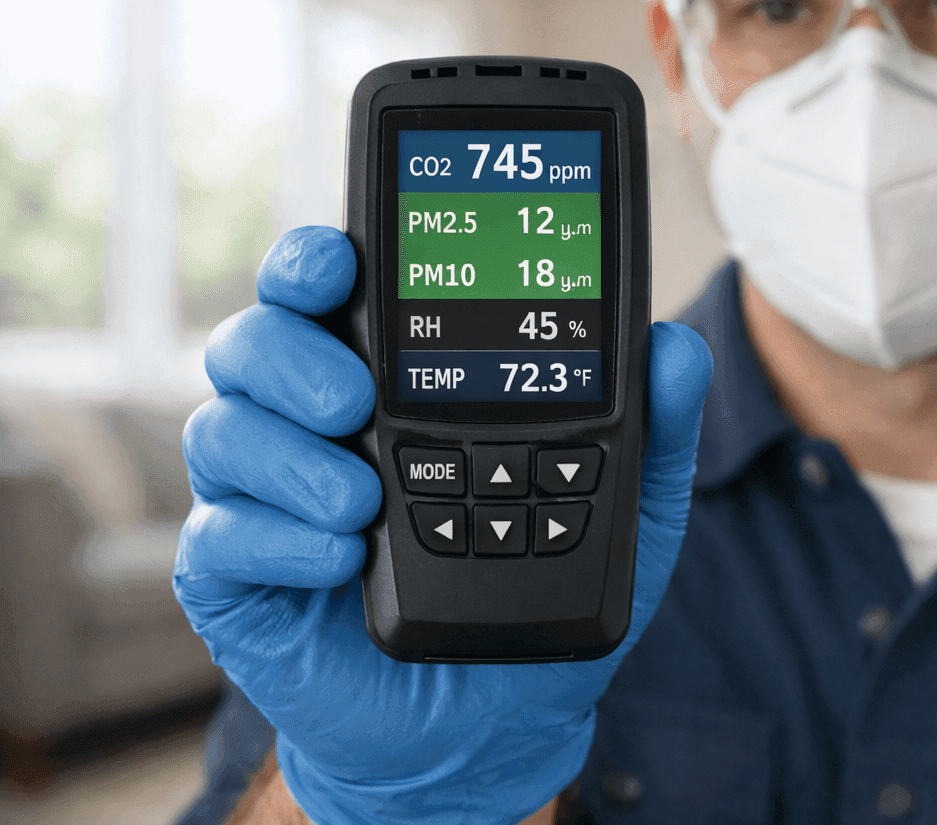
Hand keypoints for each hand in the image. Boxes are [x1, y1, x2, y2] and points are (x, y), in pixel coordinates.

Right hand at [174, 225, 711, 824]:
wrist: (496, 720)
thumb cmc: (540, 586)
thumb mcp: (618, 509)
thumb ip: (648, 427)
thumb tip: (675, 346)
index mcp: (398, 381)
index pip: (334, 294)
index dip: (315, 261)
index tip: (337, 260)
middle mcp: (321, 426)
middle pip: (255, 343)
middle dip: (288, 350)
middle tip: (354, 397)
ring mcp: (275, 499)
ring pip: (221, 428)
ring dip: (284, 453)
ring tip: (363, 499)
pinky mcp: (242, 579)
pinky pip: (215, 538)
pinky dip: (273, 539)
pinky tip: (337, 558)